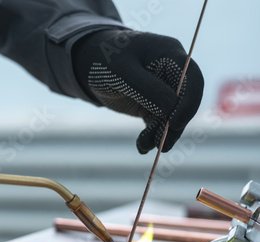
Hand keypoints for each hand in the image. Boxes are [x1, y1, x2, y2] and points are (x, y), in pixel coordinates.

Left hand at [72, 29, 203, 153]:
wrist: (88, 63)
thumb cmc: (105, 58)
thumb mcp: (122, 70)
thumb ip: (146, 88)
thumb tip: (171, 108)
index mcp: (170, 55)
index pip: (192, 79)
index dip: (189, 102)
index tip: (176, 124)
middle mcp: (171, 74)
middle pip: (183, 103)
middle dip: (173, 125)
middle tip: (161, 145)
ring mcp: (162, 91)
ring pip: (170, 117)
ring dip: (160, 134)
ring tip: (144, 146)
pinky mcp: (151, 105)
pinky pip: (156, 124)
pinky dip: (150, 136)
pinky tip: (142, 147)